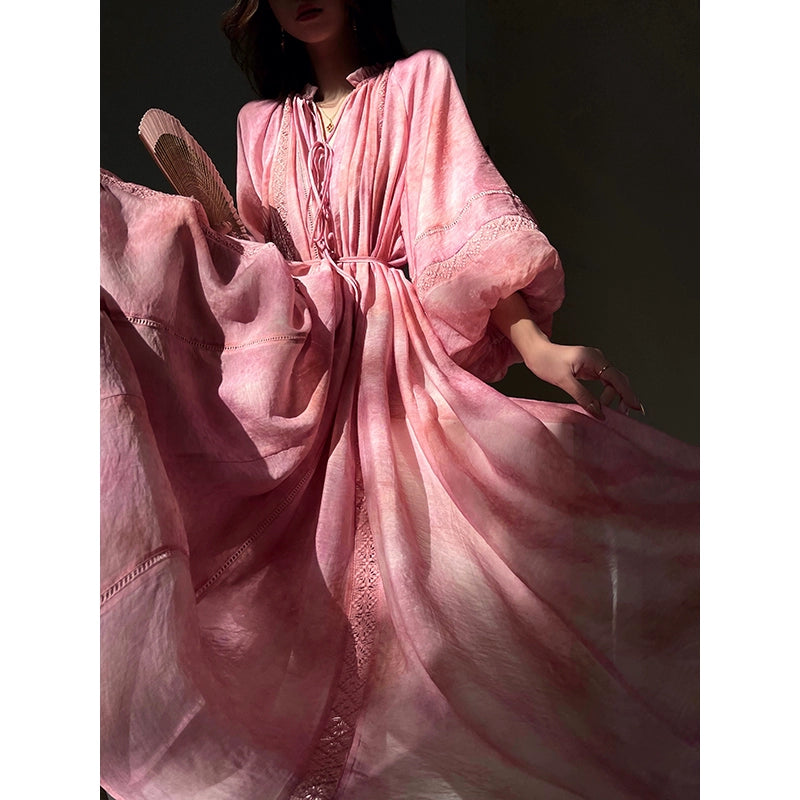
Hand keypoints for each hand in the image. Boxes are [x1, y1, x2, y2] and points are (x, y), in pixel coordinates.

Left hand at [523, 341, 642, 420]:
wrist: (535, 351)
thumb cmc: (546, 362)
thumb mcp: (563, 381)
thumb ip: (582, 396)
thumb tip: (598, 412)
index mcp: (594, 358)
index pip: (616, 378)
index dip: (628, 394)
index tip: (635, 408)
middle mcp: (598, 359)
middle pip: (618, 380)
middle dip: (624, 397)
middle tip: (624, 414)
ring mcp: (594, 364)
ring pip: (612, 382)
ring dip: (615, 396)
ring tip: (614, 412)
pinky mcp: (589, 369)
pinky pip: (604, 382)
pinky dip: (607, 393)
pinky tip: (606, 404)